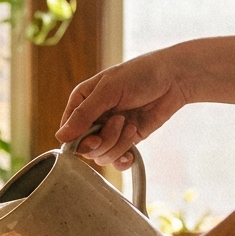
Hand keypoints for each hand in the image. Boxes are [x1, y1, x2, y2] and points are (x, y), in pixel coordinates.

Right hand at [57, 48, 192, 170]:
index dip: (79, 140)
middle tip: (120, 121)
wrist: (174, 79)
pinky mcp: (127, 140)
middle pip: (85, 148)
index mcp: (82, 102)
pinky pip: (117, 160)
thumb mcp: (108, 90)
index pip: (68, 132)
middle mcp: (93, 119)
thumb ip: (84, 114)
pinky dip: (124, 159)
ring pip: (101, 156)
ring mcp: (110, 131)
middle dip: (104, 140)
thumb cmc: (139, 75)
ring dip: (118, 144)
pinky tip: (132, 153)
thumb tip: (60, 137)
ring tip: (131, 125)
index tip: (95, 137)